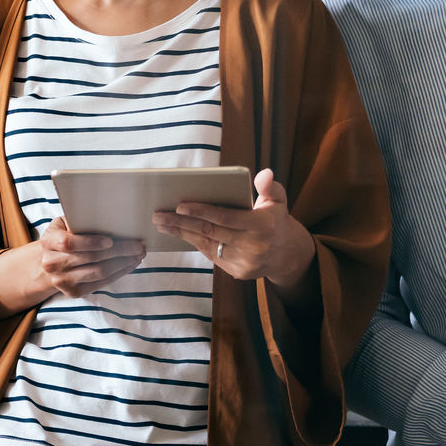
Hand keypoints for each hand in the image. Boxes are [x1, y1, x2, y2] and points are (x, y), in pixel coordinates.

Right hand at [34, 216, 145, 299]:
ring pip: (98, 272)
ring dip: (122, 264)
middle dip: (118, 251)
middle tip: (138, 246)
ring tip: (137, 255)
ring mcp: (62, 281)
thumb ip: (79, 222)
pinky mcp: (73, 292)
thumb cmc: (61, 237)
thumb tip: (111, 219)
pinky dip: (118, 274)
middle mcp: (52, 264)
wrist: (47, 262)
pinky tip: (129, 265)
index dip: (91, 242)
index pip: (69, 243)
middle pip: (90, 258)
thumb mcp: (64, 225)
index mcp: (49, 242)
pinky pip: (101, 283)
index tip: (110, 240)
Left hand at [151, 168, 314, 288]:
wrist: (286, 255)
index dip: (201, 211)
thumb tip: (264, 173)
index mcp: (262, 225)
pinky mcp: (237, 272)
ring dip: (181, 234)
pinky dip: (194, 243)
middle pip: (210, 232)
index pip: (225, 217)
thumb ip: (269, 187)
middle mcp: (252, 246)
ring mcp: (244, 262)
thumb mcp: (278, 201)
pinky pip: (210, 255)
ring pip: (206, 245)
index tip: (179, 205)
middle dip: (181, 223)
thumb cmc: (275, 220)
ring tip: (161, 224)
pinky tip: (179, 233)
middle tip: (158, 214)